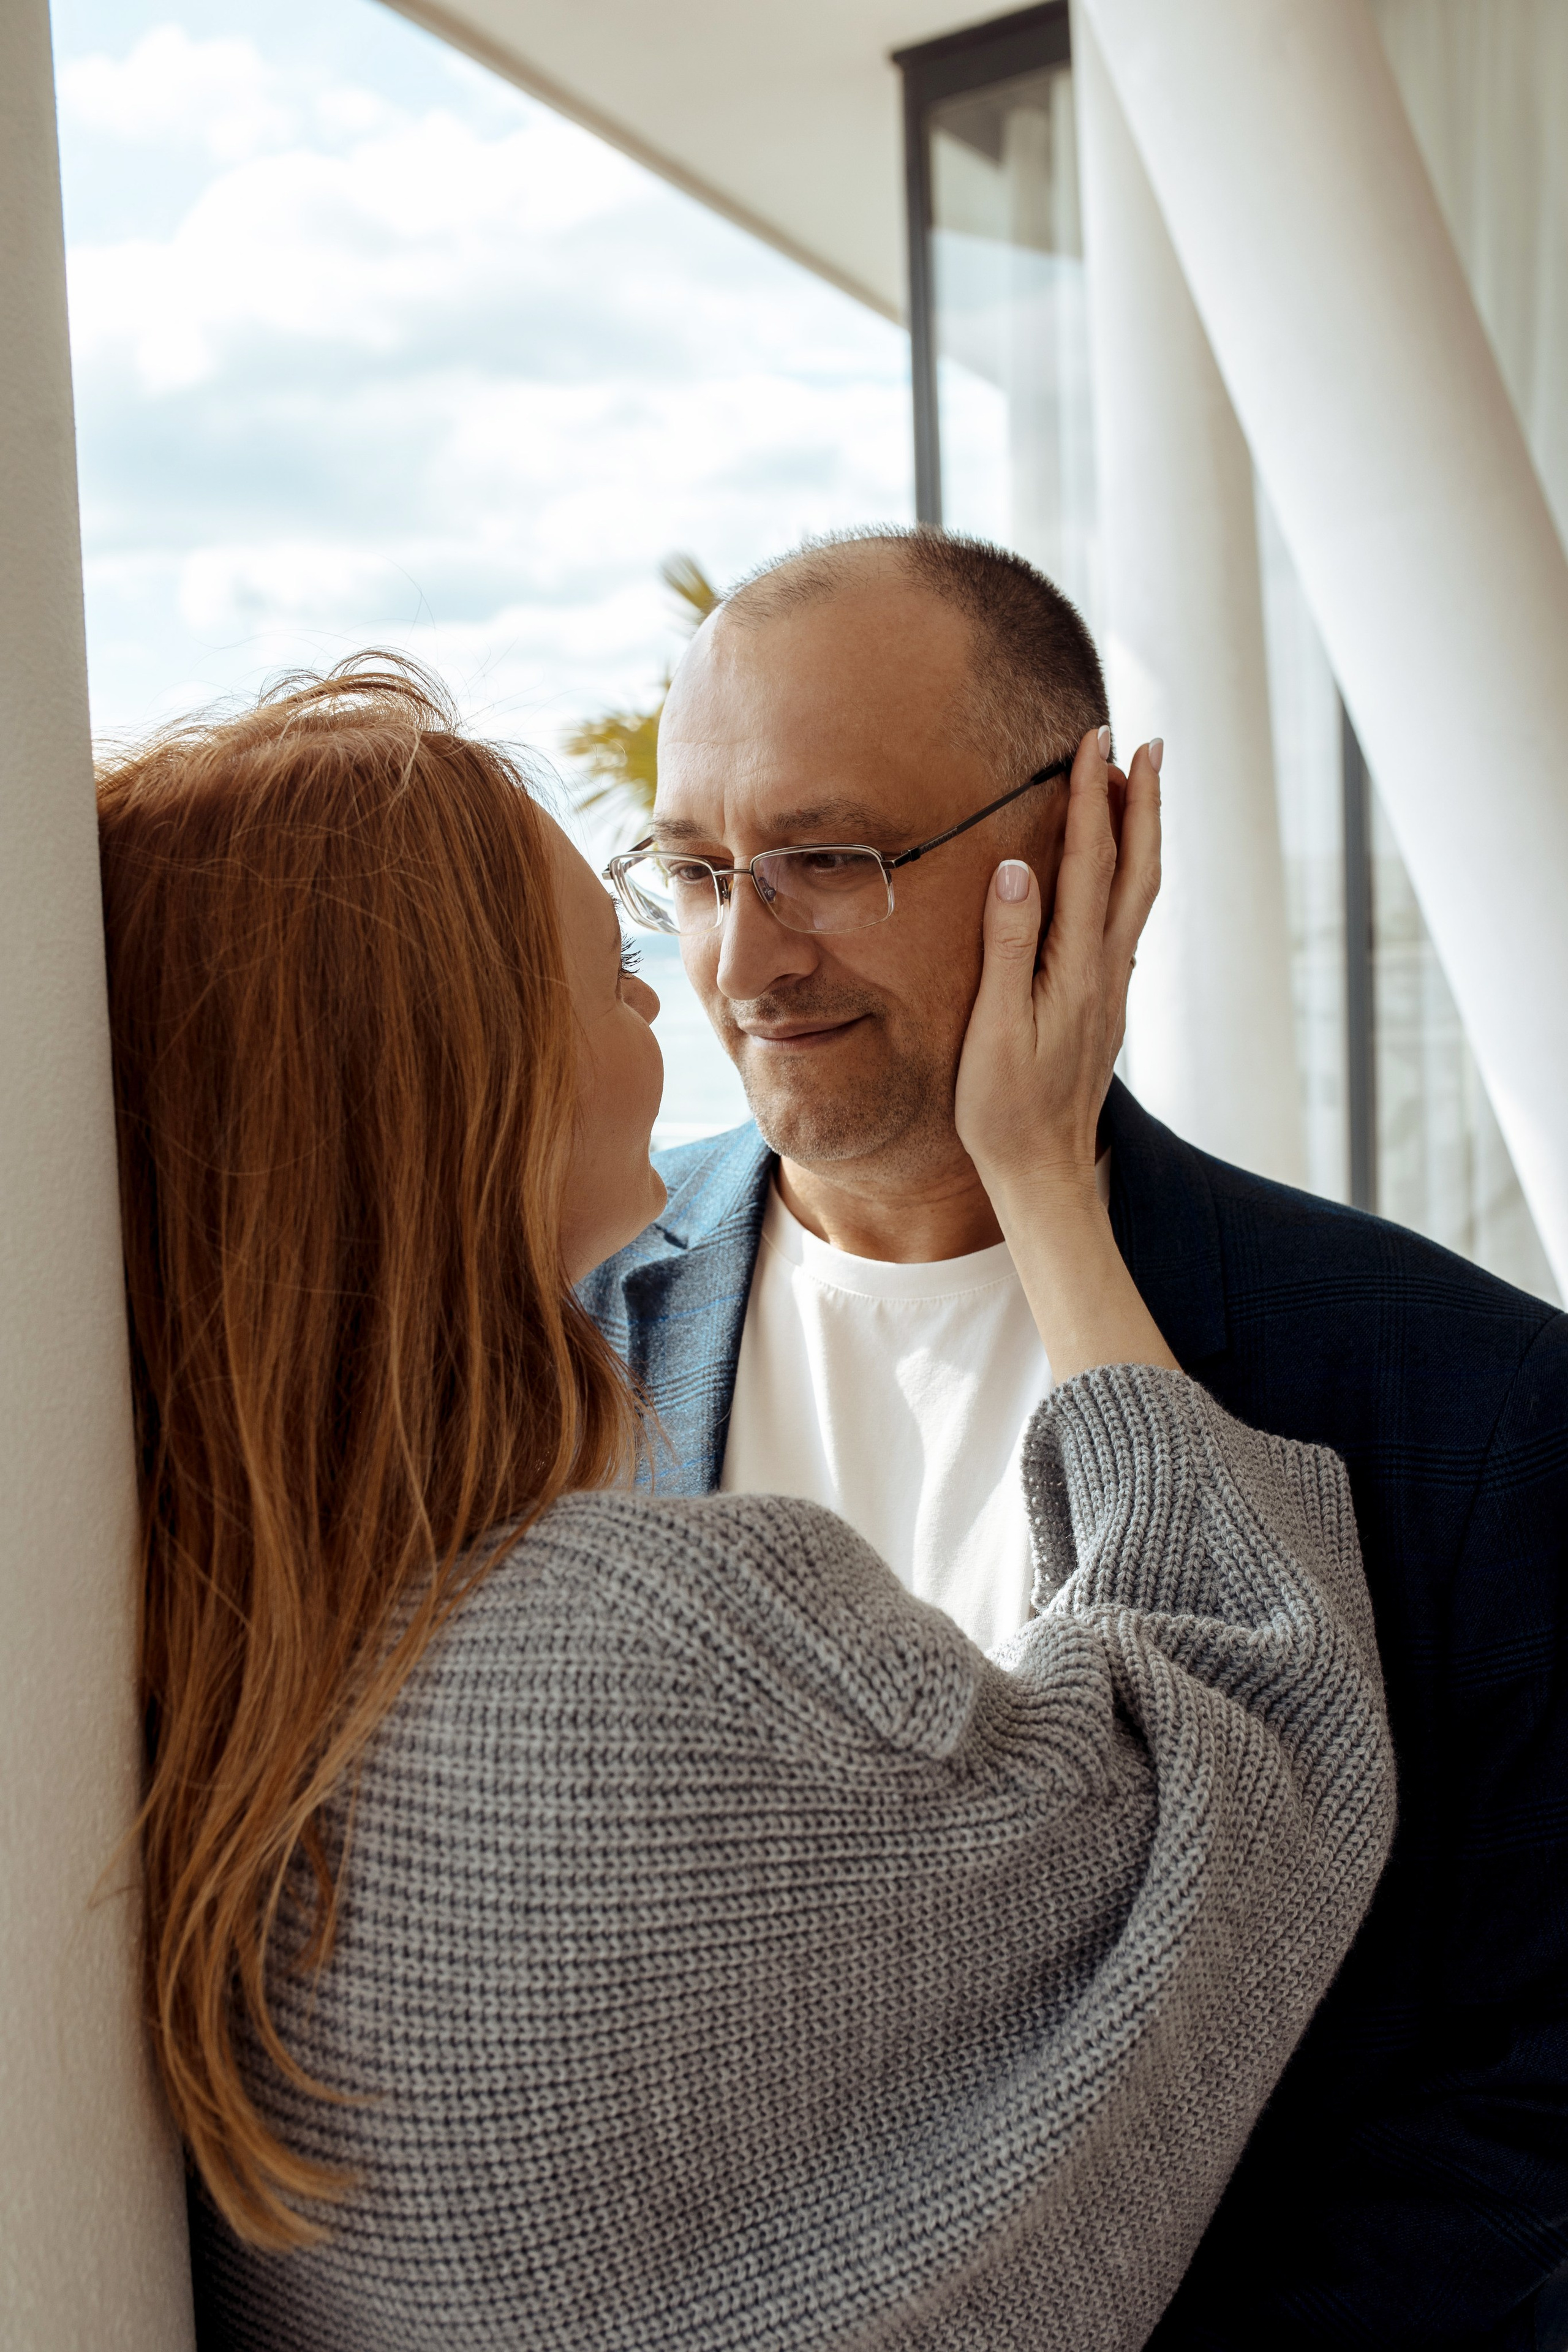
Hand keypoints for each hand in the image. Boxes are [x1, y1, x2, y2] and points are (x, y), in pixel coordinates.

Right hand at [955, 727, 1160, 1206]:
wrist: (1042, 1172)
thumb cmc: (1004, 1108)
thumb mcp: (993, 1029)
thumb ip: (1006, 946)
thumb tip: (1019, 867)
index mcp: (1076, 969)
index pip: (1091, 863)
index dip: (1094, 797)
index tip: (1094, 741)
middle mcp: (1105, 971)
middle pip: (1137, 869)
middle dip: (1142, 802)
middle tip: (1145, 743)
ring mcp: (1110, 988)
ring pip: (1139, 894)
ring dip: (1141, 835)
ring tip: (1135, 786)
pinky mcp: (1103, 1003)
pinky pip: (1126, 921)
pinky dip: (1128, 876)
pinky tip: (1118, 870)